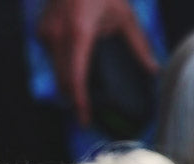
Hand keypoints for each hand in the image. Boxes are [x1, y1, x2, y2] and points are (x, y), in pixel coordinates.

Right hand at [38, 0, 157, 125]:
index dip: (79, 101)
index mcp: (80, 33)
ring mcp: (46, 34)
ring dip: (67, 79)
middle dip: (72, 97)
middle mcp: (58, 36)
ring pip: (55, 69)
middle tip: (84, 113)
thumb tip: (153, 69)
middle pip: (62, 79)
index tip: (84, 118)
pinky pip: (51, 56)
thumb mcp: (124, 15)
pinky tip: (74, 57)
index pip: (75, 78)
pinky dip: (62, 62)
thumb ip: (138, 44)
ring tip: (81, 87)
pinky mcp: (40, 31)